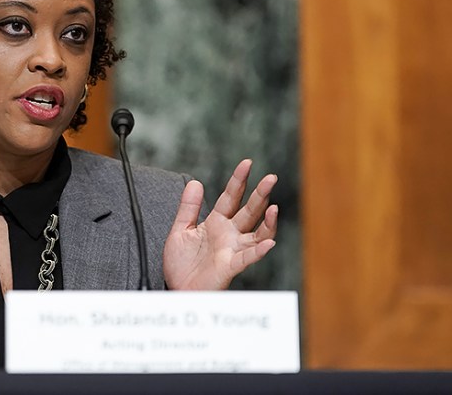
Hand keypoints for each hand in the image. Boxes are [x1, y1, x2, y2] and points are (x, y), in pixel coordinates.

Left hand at [163, 159, 277, 289]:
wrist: (176, 289)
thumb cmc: (182, 263)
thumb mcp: (180, 229)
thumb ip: (188, 207)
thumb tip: (195, 181)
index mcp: (216, 222)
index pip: (230, 197)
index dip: (238, 180)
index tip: (247, 163)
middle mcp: (228, 234)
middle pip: (249, 211)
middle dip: (260, 194)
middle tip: (271, 177)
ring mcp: (232, 249)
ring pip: (256, 233)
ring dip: (267, 221)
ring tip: (274, 207)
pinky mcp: (230, 266)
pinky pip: (247, 258)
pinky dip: (258, 251)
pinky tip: (268, 242)